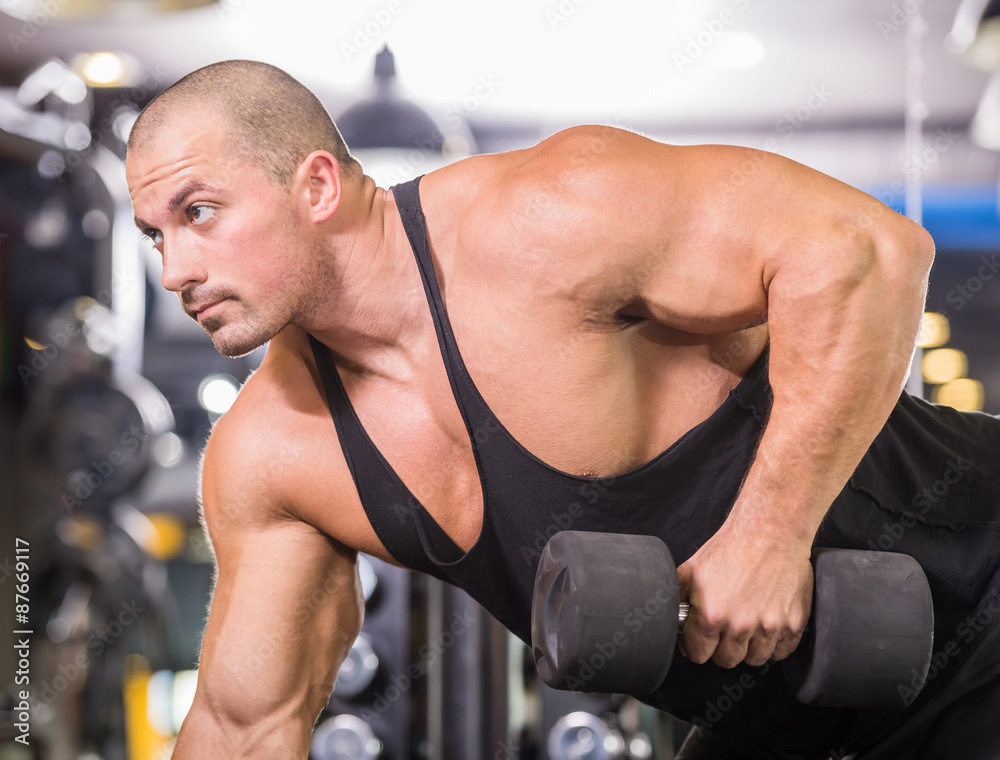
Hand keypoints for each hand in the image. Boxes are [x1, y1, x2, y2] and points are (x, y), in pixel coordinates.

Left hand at [675, 525, 812, 667]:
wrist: (770, 531)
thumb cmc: (732, 547)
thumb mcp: (692, 569)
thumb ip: (678, 596)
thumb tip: (671, 616)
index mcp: (711, 615)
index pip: (699, 654)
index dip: (696, 647)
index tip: (699, 640)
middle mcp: (740, 626)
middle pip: (727, 661)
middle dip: (721, 649)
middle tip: (722, 632)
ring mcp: (770, 627)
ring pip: (756, 659)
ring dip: (748, 648)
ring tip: (745, 628)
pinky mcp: (794, 623)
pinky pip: (782, 652)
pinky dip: (774, 645)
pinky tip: (765, 628)